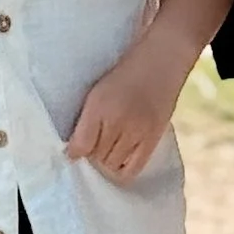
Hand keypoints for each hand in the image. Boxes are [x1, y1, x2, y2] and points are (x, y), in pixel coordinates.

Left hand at [65, 39, 184, 180]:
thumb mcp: (97, 92)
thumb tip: (74, 152)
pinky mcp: (153, 139)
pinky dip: (122, 170)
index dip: (74, 152)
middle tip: (98, 141)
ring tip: (111, 145)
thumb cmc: (124, 76)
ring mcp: (137, 132)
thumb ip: (85, 121)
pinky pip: (133, 169)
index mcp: (98, 106)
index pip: (80, 145)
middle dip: (92, 152)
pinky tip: (120, 161)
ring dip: (107, 159)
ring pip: (112, 163)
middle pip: (96, 156)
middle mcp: (117, 121)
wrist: (159, 64)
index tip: (73, 151)